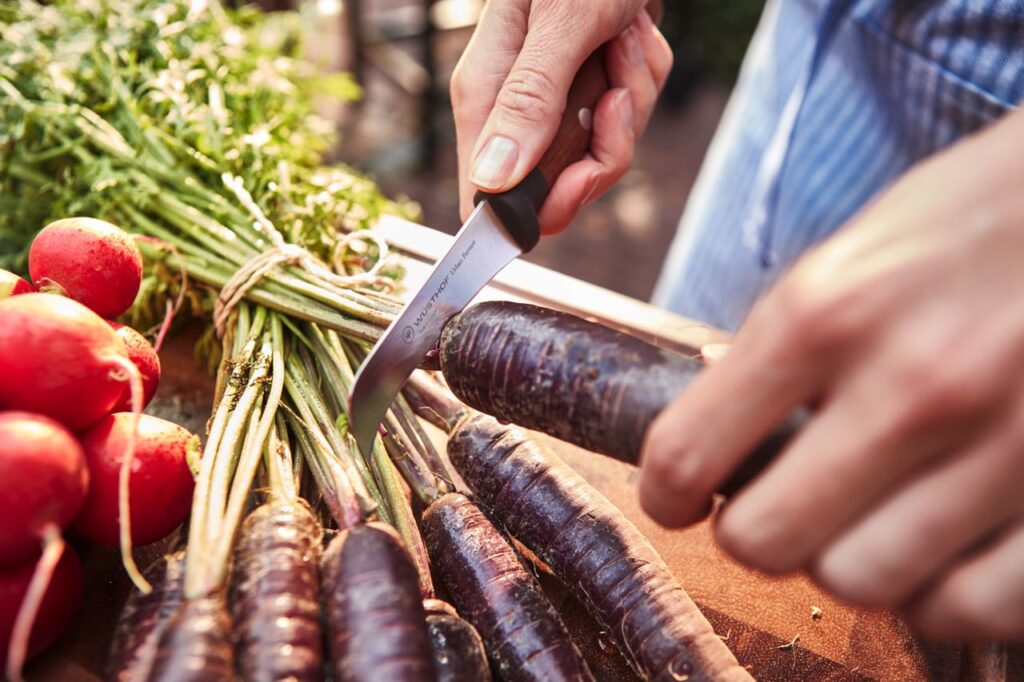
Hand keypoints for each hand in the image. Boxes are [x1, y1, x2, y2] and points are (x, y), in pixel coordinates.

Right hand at [451, 0, 672, 233]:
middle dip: (606, 146)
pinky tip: (636, 33)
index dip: (540, 208)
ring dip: (633, 100)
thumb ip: (528, 101)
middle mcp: (516, 107)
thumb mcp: (560, 25)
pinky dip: (644, 77)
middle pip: (560, 183)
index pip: (491, 194)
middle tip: (615, 93)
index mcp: (487, 96)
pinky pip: (627, 115)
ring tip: (627, 41)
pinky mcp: (590, 85)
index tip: (581, 182)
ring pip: (602, 150)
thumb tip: (493, 181)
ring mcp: (555, 98)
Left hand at [640, 108, 1023, 639]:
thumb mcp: (856, 252)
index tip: (674, 499)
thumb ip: (784, 346)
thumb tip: (716, 431)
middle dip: (755, 531)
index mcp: (827, 311)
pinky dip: (937, 594)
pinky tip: (934, 550)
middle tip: (773, 505)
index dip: (665, 492)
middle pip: (768, 540)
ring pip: (862, 583)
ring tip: (861, 518)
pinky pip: (971, 608)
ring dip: (845, 560)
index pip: (690, 451)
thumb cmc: (978, 217)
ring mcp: (1006, 445)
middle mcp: (912, 385)